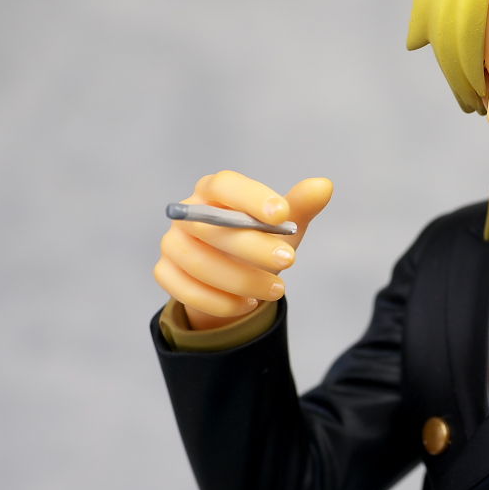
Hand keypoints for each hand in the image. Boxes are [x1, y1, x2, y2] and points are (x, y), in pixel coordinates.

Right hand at [153, 172, 332, 329]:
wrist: (237, 278)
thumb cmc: (261, 241)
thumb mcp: (283, 226)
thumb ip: (300, 206)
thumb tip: (324, 185)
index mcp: (215, 190)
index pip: (225, 185)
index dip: (251, 198)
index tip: (282, 215)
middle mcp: (188, 212)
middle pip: (212, 226)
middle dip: (253, 246)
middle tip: (290, 261)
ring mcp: (172, 242)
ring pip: (197, 262)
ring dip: (241, 279)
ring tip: (277, 289)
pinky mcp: (165, 272)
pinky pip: (185, 290)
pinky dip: (219, 301)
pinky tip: (248, 304)